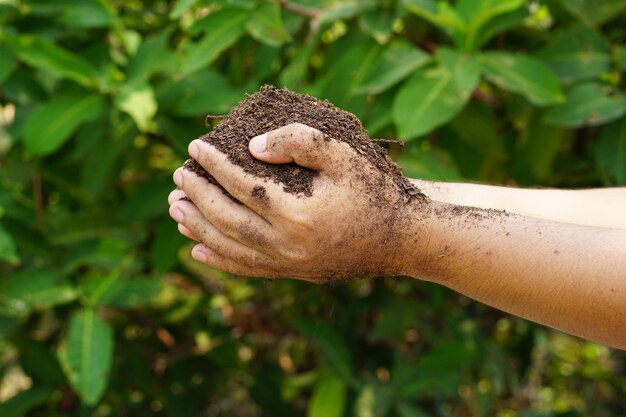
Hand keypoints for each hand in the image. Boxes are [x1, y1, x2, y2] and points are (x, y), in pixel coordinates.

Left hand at [168, 123, 427, 282]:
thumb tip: (252, 147)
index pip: (242, 186)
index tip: (194, 147)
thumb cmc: (375, 192)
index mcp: (299, 214)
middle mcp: (288, 246)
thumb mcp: (344, 156)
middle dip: (197, 195)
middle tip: (177, 175)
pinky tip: (199, 252)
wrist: (403, 241)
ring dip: (199, 228)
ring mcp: (290, 266)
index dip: (214, 164)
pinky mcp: (294, 274)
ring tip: (175, 210)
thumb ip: (299, 142)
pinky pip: (248, 270)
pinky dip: (220, 260)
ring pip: (231, 248)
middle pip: (227, 219)